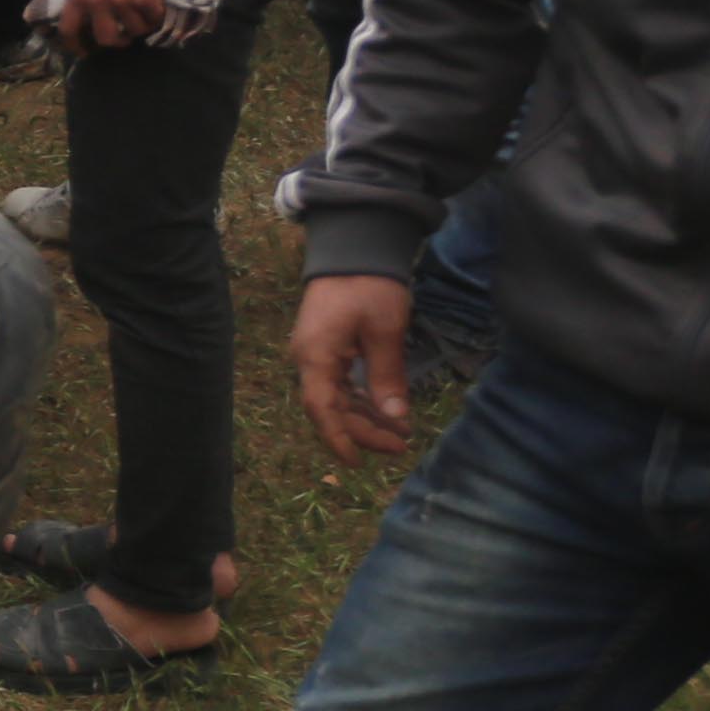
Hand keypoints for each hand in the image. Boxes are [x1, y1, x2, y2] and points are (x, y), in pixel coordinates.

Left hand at [56, 0, 173, 52]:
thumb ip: (86, 0)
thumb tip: (89, 24)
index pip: (69, 30)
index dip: (75, 46)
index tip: (85, 52)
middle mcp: (99, 2)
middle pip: (106, 39)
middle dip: (115, 42)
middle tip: (121, 38)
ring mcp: (125, 2)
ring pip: (134, 31)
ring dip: (138, 27)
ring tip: (139, 17)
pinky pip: (153, 20)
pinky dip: (154, 18)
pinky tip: (153, 9)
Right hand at [295, 273, 417, 461]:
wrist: (354, 247)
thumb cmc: (369, 287)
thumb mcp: (385, 331)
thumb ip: (387, 376)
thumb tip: (396, 419)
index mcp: (316, 357)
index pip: (323, 409)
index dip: (339, 439)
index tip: (357, 463)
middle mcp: (309, 359)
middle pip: (331, 407)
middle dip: (363, 430)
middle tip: (401, 444)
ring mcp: (315, 353)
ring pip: (336, 397)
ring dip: (364, 416)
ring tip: (398, 432)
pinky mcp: (326, 346)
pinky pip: (340, 382)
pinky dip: (361, 398)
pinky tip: (383, 408)